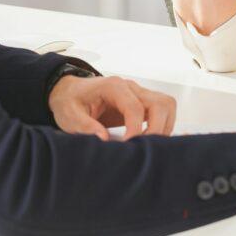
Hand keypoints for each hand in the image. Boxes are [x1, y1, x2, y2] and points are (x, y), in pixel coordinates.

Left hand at [48, 75, 176, 140]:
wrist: (70, 92)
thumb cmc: (70, 101)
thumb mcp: (69, 114)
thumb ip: (84, 126)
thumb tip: (103, 139)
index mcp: (113, 86)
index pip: (135, 107)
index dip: (136, 130)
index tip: (128, 146)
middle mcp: (130, 87)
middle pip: (160, 103)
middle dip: (157, 129)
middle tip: (144, 148)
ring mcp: (138, 93)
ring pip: (166, 106)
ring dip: (163, 127)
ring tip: (147, 145)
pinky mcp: (141, 102)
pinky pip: (162, 111)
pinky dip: (162, 126)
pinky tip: (148, 140)